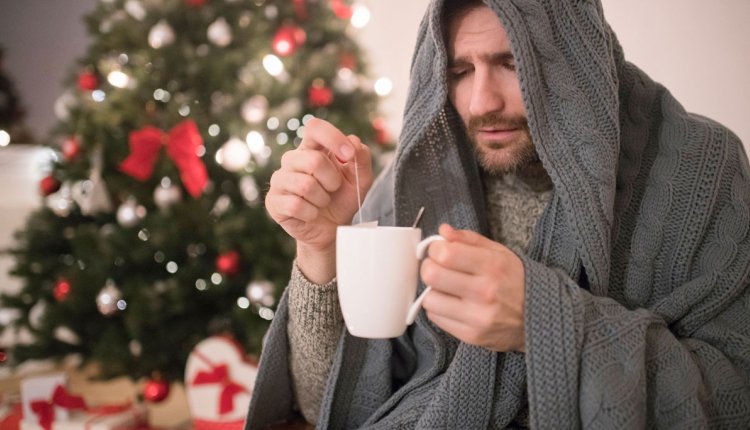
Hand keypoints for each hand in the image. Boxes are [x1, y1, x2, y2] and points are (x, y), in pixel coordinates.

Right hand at [265, 118, 372, 281]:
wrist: (331, 230)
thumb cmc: (342, 200)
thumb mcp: (360, 180)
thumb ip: (361, 159)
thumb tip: (353, 141)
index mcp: (312, 148)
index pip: (314, 128)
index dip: (333, 138)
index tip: (348, 156)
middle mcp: (292, 160)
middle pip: (313, 160)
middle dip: (332, 180)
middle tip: (333, 190)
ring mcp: (279, 180)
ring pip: (305, 185)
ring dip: (322, 199)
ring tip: (322, 202)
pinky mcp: (273, 202)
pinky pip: (295, 205)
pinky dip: (311, 213)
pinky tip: (311, 214)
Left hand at [420, 224, 525, 351]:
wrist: (540, 317)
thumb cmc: (516, 281)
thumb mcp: (500, 253)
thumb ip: (469, 239)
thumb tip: (443, 232)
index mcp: (492, 266)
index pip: (445, 253)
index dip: (435, 249)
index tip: (439, 250)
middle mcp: (485, 292)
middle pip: (432, 275)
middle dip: (429, 267)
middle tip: (437, 267)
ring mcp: (477, 317)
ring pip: (429, 300)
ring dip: (432, 291)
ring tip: (446, 288)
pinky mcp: (471, 336)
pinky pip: (436, 318)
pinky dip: (439, 309)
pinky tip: (452, 303)